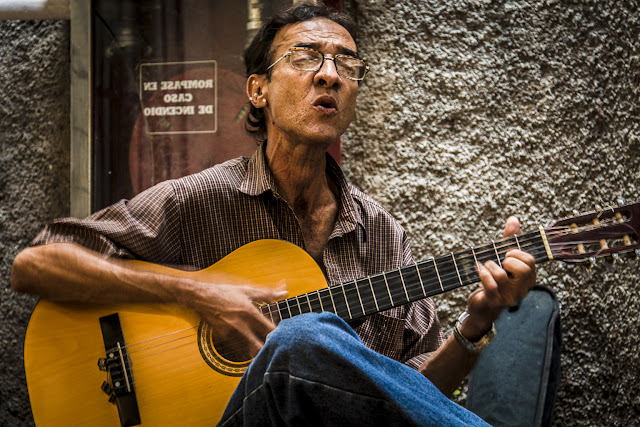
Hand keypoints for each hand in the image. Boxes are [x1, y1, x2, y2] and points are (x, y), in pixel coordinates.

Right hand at [180, 281, 287, 359]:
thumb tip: (284, 292)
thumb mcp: (248, 291)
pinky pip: (239, 348)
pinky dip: (246, 348)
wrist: (201, 298)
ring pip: (249, 351)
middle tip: (276, 348)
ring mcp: (230, 334)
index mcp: (249, 312)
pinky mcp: (223, 338)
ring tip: (265, 348)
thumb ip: (268, 294)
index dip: (279, 335)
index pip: (269, 330)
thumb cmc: (226, 293)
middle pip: (259, 347)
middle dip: (269, 349)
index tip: (283, 335)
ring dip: (257, 350)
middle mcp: (240, 325)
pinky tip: (251, 344)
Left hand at [461, 216, 536, 338]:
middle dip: (507, 260)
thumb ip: (509, 239)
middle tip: (499, 262)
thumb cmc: (493, 279)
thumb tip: (513, 219)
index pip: (530, 261)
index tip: (506, 255)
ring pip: (502, 275)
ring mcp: (509, 297)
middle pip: (524, 269)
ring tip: (485, 267)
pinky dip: (482, 274)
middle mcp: (522, 290)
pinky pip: (490, 285)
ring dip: (489, 266)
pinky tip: (478, 271)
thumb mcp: (502, 258)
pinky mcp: (494, 302)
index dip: (516, 253)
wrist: (481, 305)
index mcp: (528, 279)